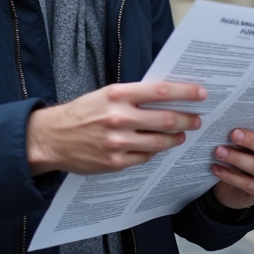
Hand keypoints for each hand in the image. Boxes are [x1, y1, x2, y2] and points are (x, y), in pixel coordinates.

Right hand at [27, 82, 205, 174]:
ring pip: (159, 142)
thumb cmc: (82, 113)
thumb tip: (166, 97)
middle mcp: (119, 117)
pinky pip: (145, 157)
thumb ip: (133, 96)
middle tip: (197, 119)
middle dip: (187, 119)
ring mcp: (118, 142)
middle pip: (165, 119)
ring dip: (175, 138)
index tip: (201, 93)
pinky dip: (154, 152)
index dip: (185, 92)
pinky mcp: (115, 162)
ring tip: (181, 134)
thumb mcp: (106, 95)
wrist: (52, 137)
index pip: (160, 91)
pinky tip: (158, 147)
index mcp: (118, 95)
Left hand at [210, 113, 253, 210]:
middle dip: (253, 140)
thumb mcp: (248, 143)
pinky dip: (229, 175)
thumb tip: (232, 120)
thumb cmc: (243, 155)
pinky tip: (216, 168)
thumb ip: (247, 131)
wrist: (235, 187)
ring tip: (219, 151)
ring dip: (236, 158)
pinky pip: (247, 183)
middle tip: (234, 134)